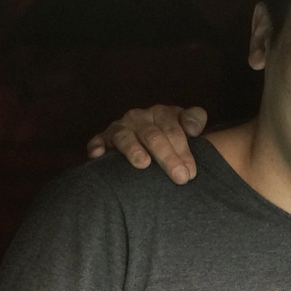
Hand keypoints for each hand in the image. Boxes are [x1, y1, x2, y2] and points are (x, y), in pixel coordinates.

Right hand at [85, 104, 208, 182]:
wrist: (142, 134)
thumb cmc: (168, 134)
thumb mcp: (183, 123)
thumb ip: (193, 120)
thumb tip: (194, 129)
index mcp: (161, 113)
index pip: (173, 130)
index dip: (183, 150)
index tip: (192, 172)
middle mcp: (139, 118)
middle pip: (153, 136)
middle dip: (167, 157)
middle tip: (179, 177)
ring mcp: (120, 128)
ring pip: (126, 138)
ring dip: (134, 150)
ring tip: (143, 163)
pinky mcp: (102, 139)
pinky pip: (98, 142)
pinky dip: (97, 147)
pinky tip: (98, 155)